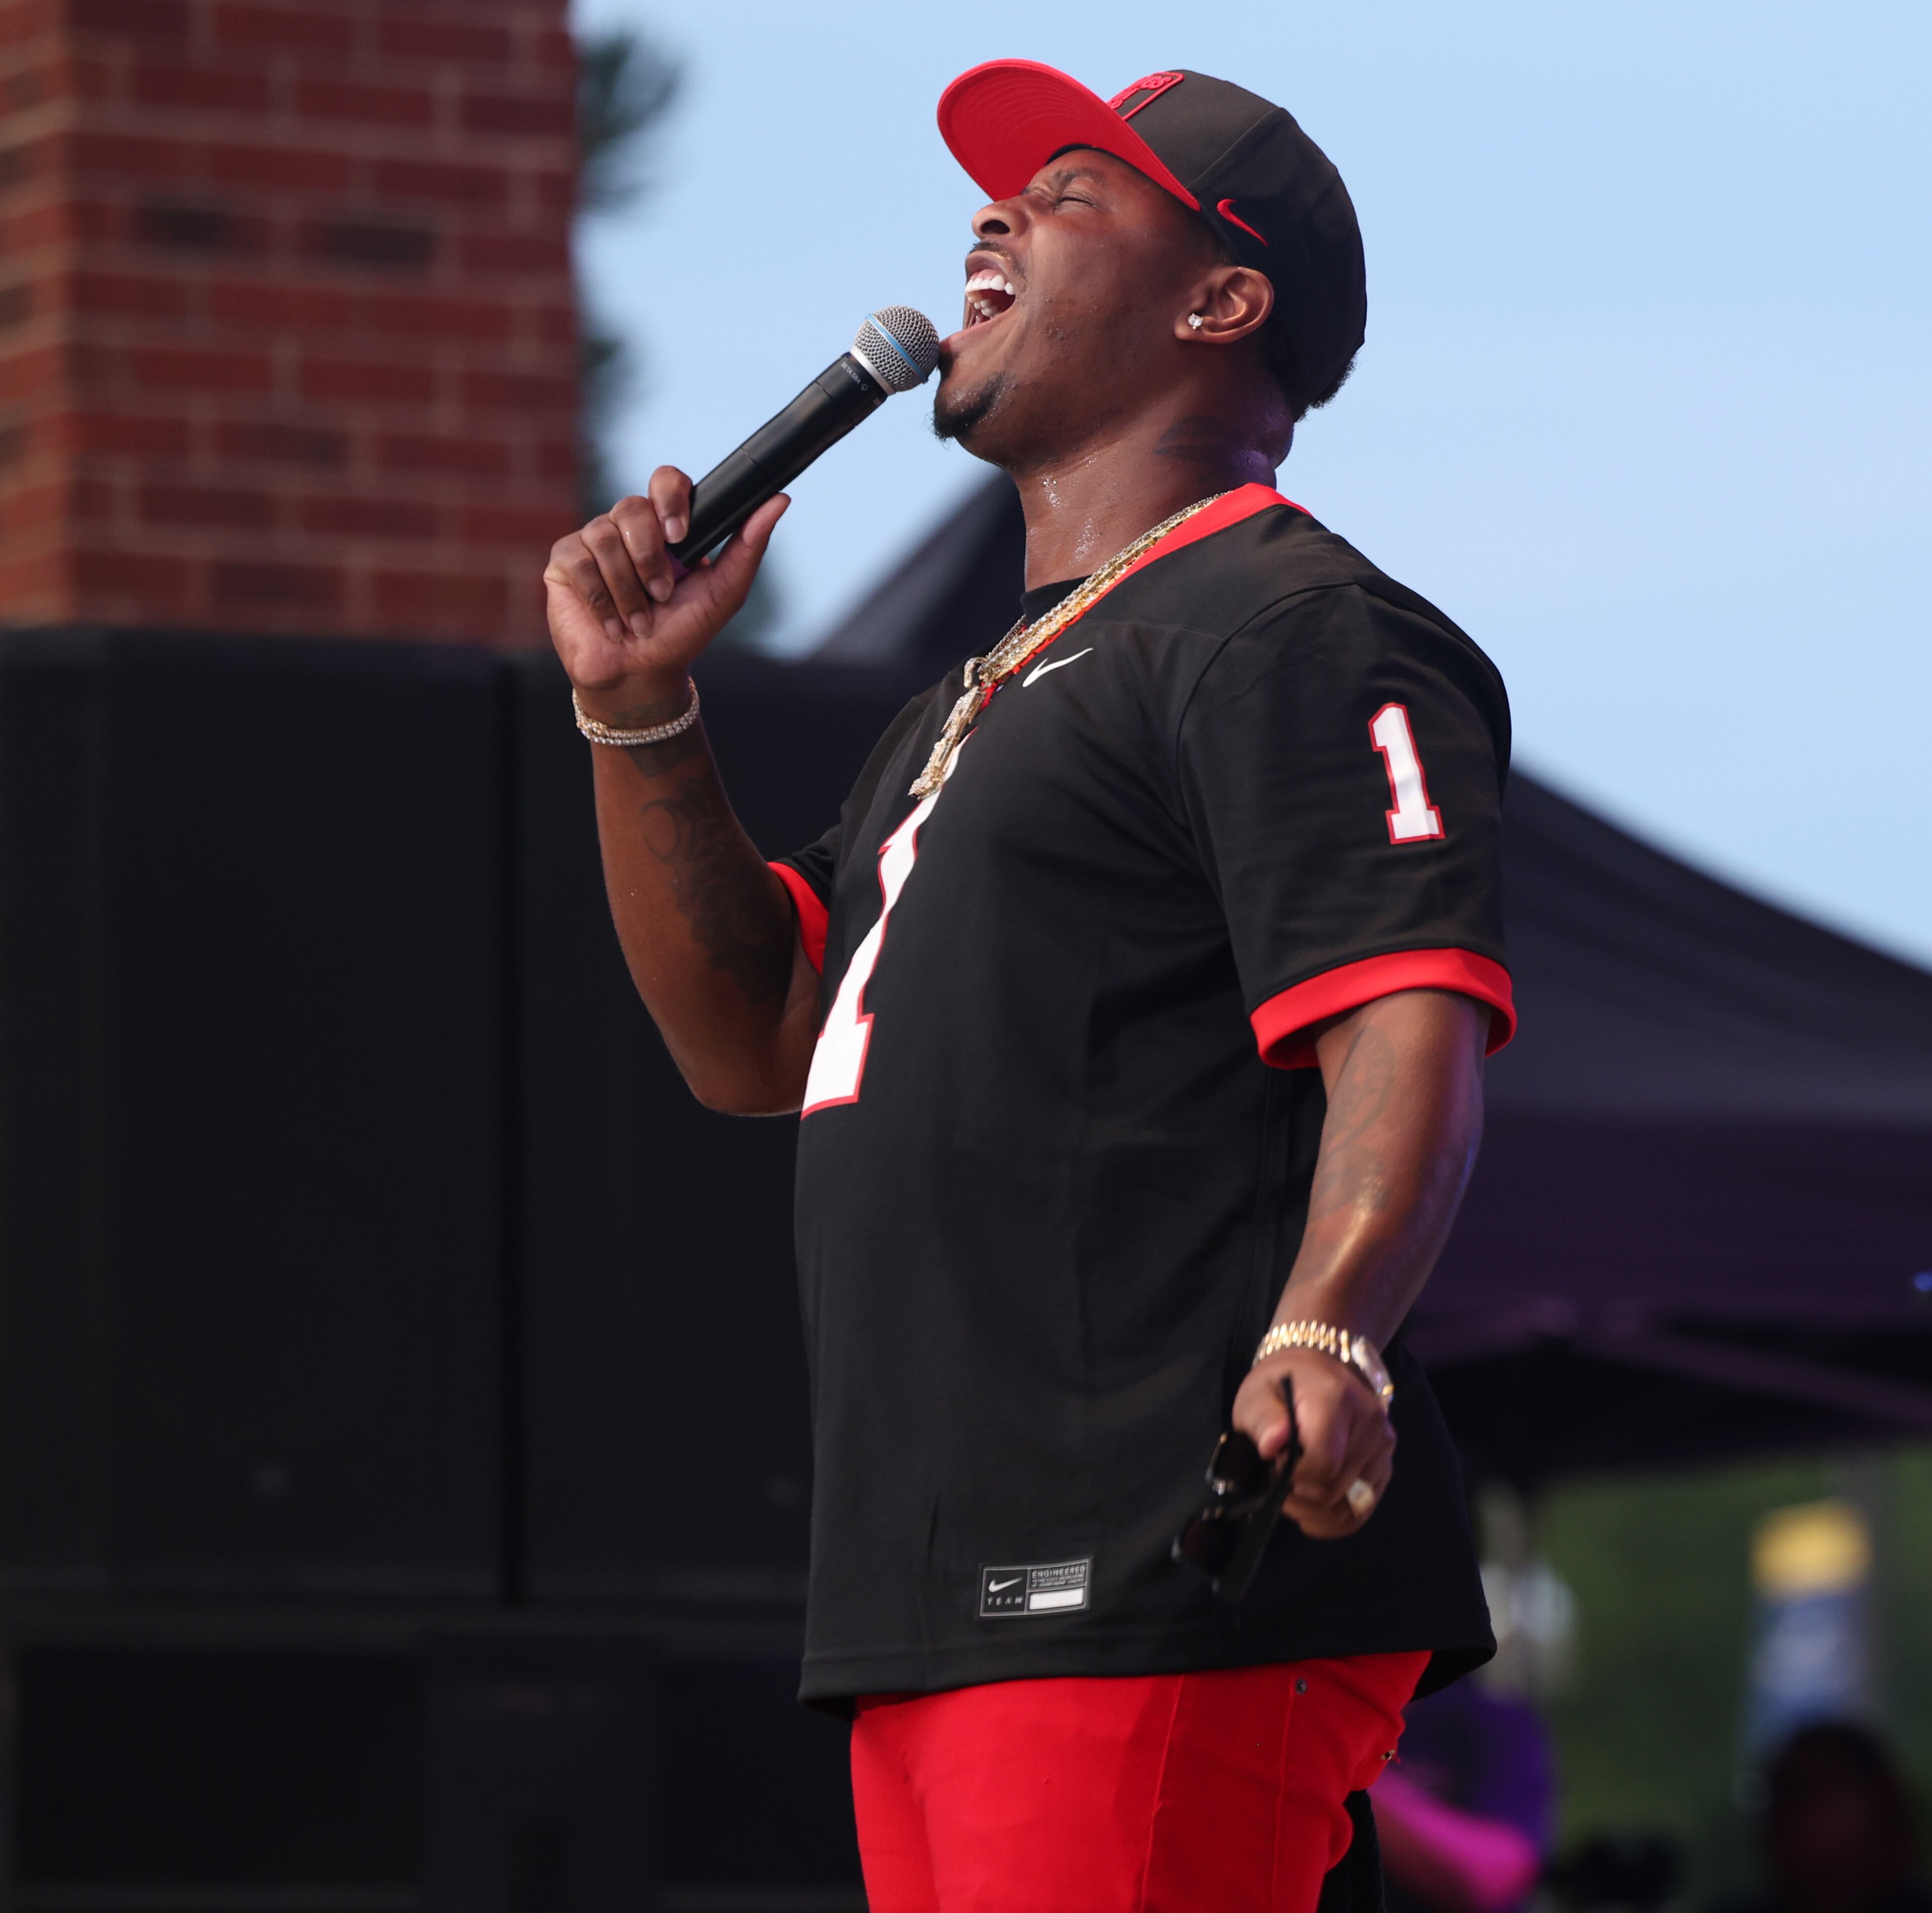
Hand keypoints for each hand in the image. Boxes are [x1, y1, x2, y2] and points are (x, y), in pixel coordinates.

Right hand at [543, 465, 788, 719]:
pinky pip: (578, 562)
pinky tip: (613, 624)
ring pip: (604, 538)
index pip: (666, 480)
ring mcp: (593, 541)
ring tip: (638, 621)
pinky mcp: (564, 562)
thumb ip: (749, 545)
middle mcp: (627, 526)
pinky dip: (601, 600)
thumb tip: (781, 499)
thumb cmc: (682, 632)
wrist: (641, 673)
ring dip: (628, 590)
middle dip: (650, 558)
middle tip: (661, 595)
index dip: (670, 498)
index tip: (679, 535)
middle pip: (632, 508)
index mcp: (665, 526)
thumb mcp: (724, 591)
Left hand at [1231, 1345, 1394, 1539]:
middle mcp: (1371, 1424)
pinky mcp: (1385, 1467)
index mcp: (1338, 1400)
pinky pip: (1361, 1512)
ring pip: (1349, 1509)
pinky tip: (1311, 1509)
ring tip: (1292, 1491)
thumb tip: (1272, 1445)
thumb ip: (1263, 1418)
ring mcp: (1383, 1448)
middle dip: (1298, 1495)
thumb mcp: (1258, 1393)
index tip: (1273, 1465)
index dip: (1292, 1476)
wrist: (1320, 1371)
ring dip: (1314, 1512)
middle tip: (1277, 1478)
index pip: (1323, 1462)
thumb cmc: (1283, 1383)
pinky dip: (1333, 1520)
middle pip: (1334, 1489)